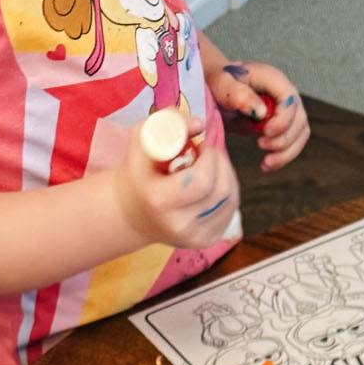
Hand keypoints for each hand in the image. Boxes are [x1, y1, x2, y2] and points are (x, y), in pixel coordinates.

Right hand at [113, 120, 240, 249]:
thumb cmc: (138, 171)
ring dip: (227, 175)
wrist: (132, 214)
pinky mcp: (207, 242)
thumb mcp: (143, 139)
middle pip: (221, 191)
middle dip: (221, 163)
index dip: (209, 157)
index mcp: (160, 201)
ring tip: (210, 166)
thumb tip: (200, 125)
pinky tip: (212, 184)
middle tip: (207, 153)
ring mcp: (194, 238)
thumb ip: (169, 122)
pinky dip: (228, 192)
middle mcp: (179, 226)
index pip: (202, 180)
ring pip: (231, 200)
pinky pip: (230, 211)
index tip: (200, 145)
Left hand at [210, 60, 309, 172]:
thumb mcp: (221, 85)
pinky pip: (293, 143)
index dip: (283, 120)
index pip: (290, 99)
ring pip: (301, 134)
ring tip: (266, 163)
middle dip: (284, 139)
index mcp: (271, 78)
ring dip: (286, 153)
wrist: (219, 91)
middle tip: (261, 146)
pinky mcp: (285, 125)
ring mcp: (288, 109)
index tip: (264, 133)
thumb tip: (262, 112)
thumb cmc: (218, 84)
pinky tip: (266, 165)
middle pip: (299, 119)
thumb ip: (238, 94)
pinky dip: (283, 158)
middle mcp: (284, 92)